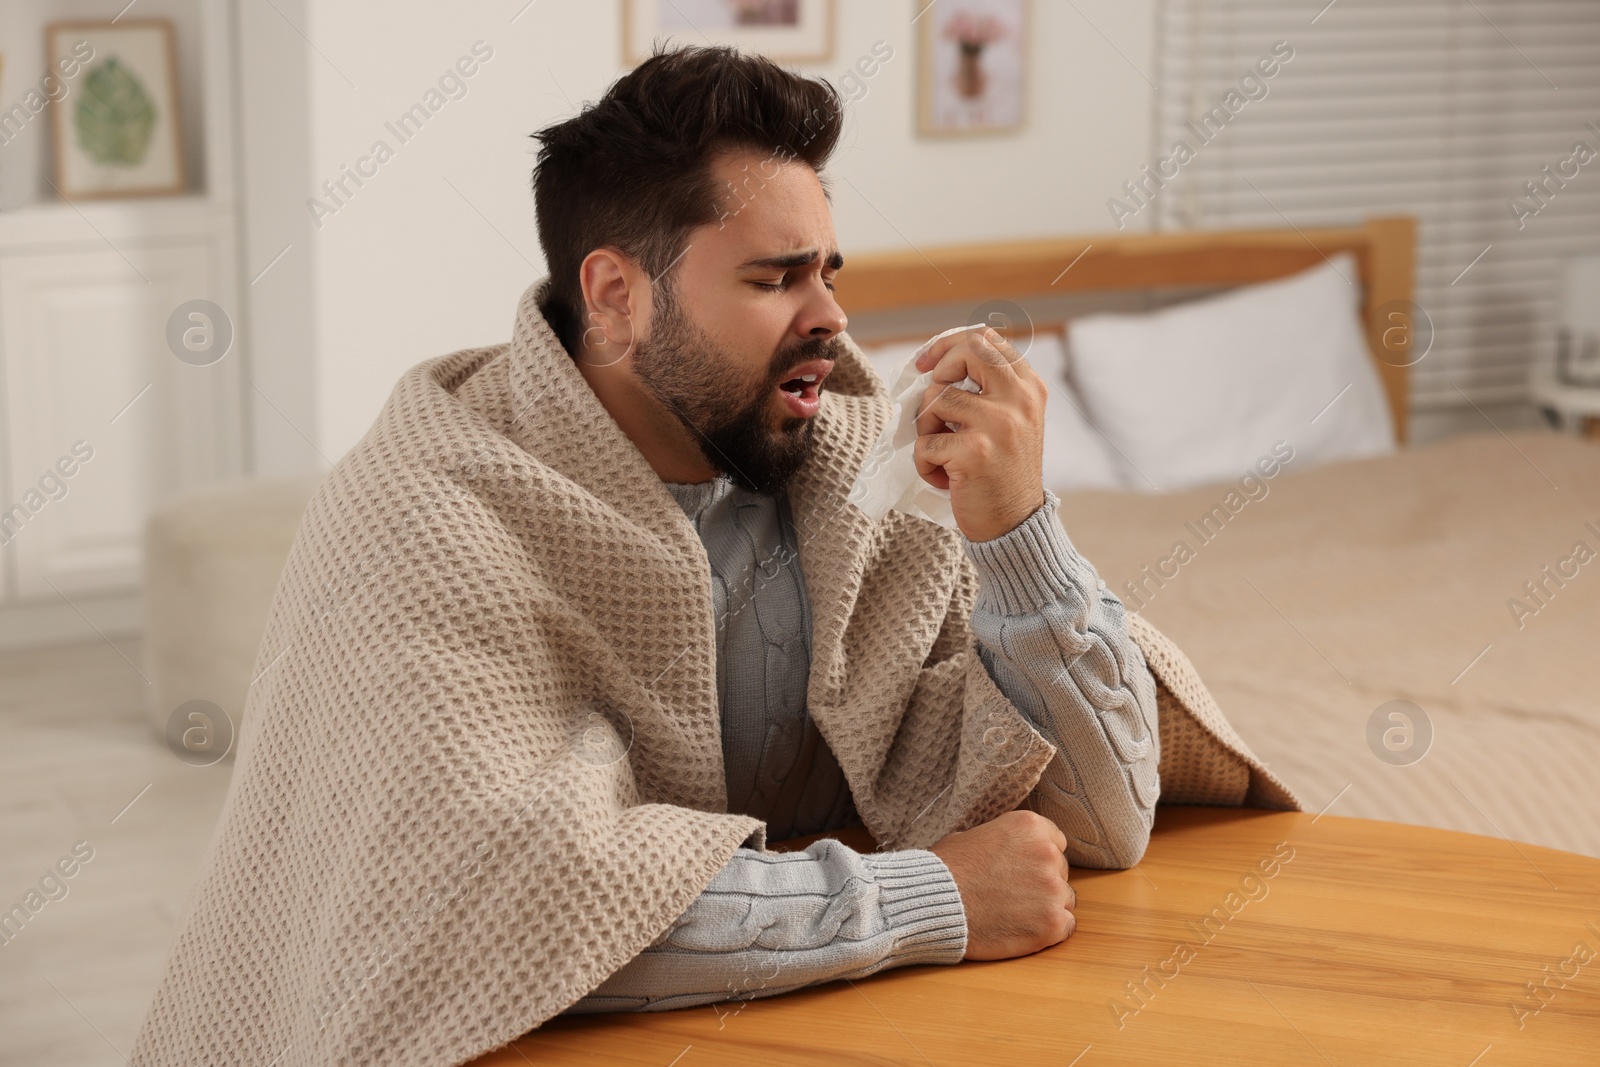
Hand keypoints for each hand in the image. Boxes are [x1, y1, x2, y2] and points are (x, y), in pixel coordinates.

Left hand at [912, 326, 1045, 541]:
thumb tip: (935, 365)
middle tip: (931, 399)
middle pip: (967, 350)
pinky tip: (945, 479)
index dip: (950, 345)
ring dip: (926, 430)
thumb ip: (989, 391)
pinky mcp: (975, 452)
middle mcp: (1019, 400)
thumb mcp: (1011, 422)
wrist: (1016, 526)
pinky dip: (924, 464)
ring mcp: (998, 424)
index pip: (987, 339)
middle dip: (938, 369)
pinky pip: (925, 443)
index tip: (928, 364)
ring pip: (935, 400)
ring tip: (944, 454)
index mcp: (1028, 388)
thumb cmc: (1002, 474)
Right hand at [928, 809, 1076, 960]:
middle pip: (1060, 872)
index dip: (1037, 859)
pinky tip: (1024, 929)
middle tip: (1014, 895)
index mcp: (1030, 826)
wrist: (935, 903)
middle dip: (1042, 883)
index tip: (1023, 870)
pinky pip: (1066, 926)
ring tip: (1015, 915)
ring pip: (1065, 899)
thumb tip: (1005, 850)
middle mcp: (1048, 854)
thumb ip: (1002, 842)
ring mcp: (1053, 890)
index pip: (1055, 843)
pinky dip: (1049, 930)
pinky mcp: (1052, 923)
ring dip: (1046, 906)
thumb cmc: (945, 870)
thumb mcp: (972, 836)